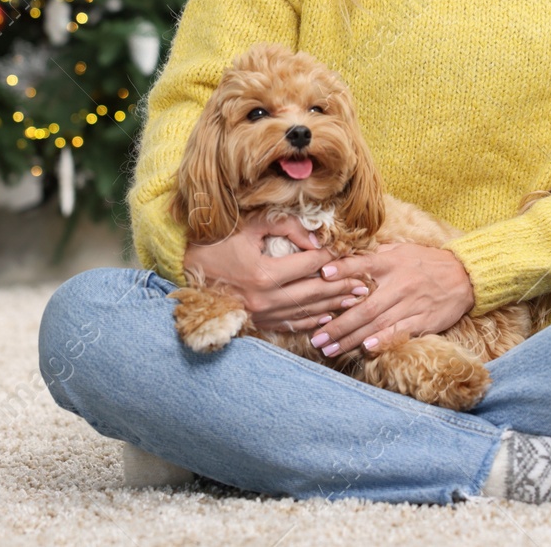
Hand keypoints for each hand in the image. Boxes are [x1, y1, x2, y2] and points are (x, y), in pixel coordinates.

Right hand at [180, 213, 370, 334]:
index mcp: (264, 273)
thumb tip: (316, 238)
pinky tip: (327, 317)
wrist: (186, 269)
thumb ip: (286, 227)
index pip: (309, 264)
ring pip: (305, 311)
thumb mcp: (250, 225)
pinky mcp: (256, 322)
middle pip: (313, 292)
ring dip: (332, 306)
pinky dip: (311, 321)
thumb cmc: (218, 242)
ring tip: (353, 300)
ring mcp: (261, 314)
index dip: (330, 257)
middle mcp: (264, 298)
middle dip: (340, 287)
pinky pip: (290, 324)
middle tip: (363, 283)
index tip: (348, 252)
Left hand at [306, 243, 474, 358]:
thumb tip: (349, 256)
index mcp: (393, 264)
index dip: (344, 269)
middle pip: (364, 306)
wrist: (465, 277)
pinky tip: (365, 348)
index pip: (364, 264)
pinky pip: (399, 332)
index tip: (323, 274)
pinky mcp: (424, 321)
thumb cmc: (428, 263)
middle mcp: (400, 284)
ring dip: (351, 339)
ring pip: (377, 324)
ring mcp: (412, 304)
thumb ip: (377, 256)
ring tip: (330, 348)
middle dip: (338, 324)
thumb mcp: (403, 251)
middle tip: (317, 337)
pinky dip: (382, 341)